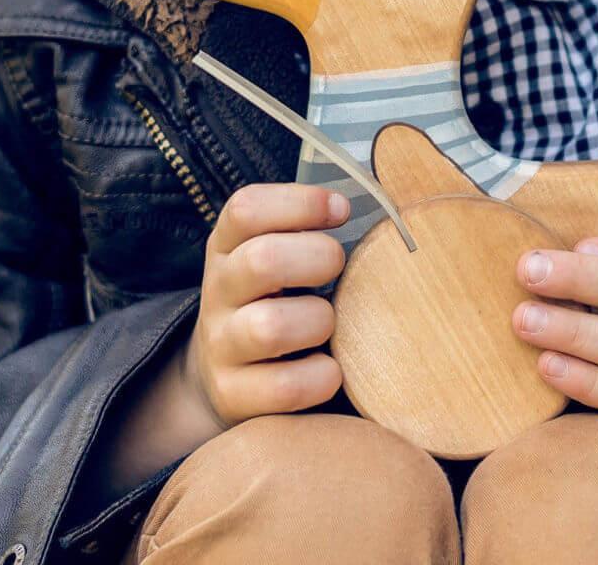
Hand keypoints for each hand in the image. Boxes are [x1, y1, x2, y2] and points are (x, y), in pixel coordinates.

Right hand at [187, 183, 350, 429]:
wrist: (223, 377)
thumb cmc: (274, 300)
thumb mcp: (275, 257)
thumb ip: (309, 230)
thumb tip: (379, 203)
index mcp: (228, 245)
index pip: (246, 208)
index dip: (300, 203)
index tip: (342, 210)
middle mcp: (218, 290)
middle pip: (262, 260)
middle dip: (318, 259)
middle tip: (339, 268)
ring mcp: (221, 344)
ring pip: (269, 327)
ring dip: (318, 321)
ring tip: (329, 324)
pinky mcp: (232, 395)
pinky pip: (285, 387)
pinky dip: (320, 377)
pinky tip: (328, 368)